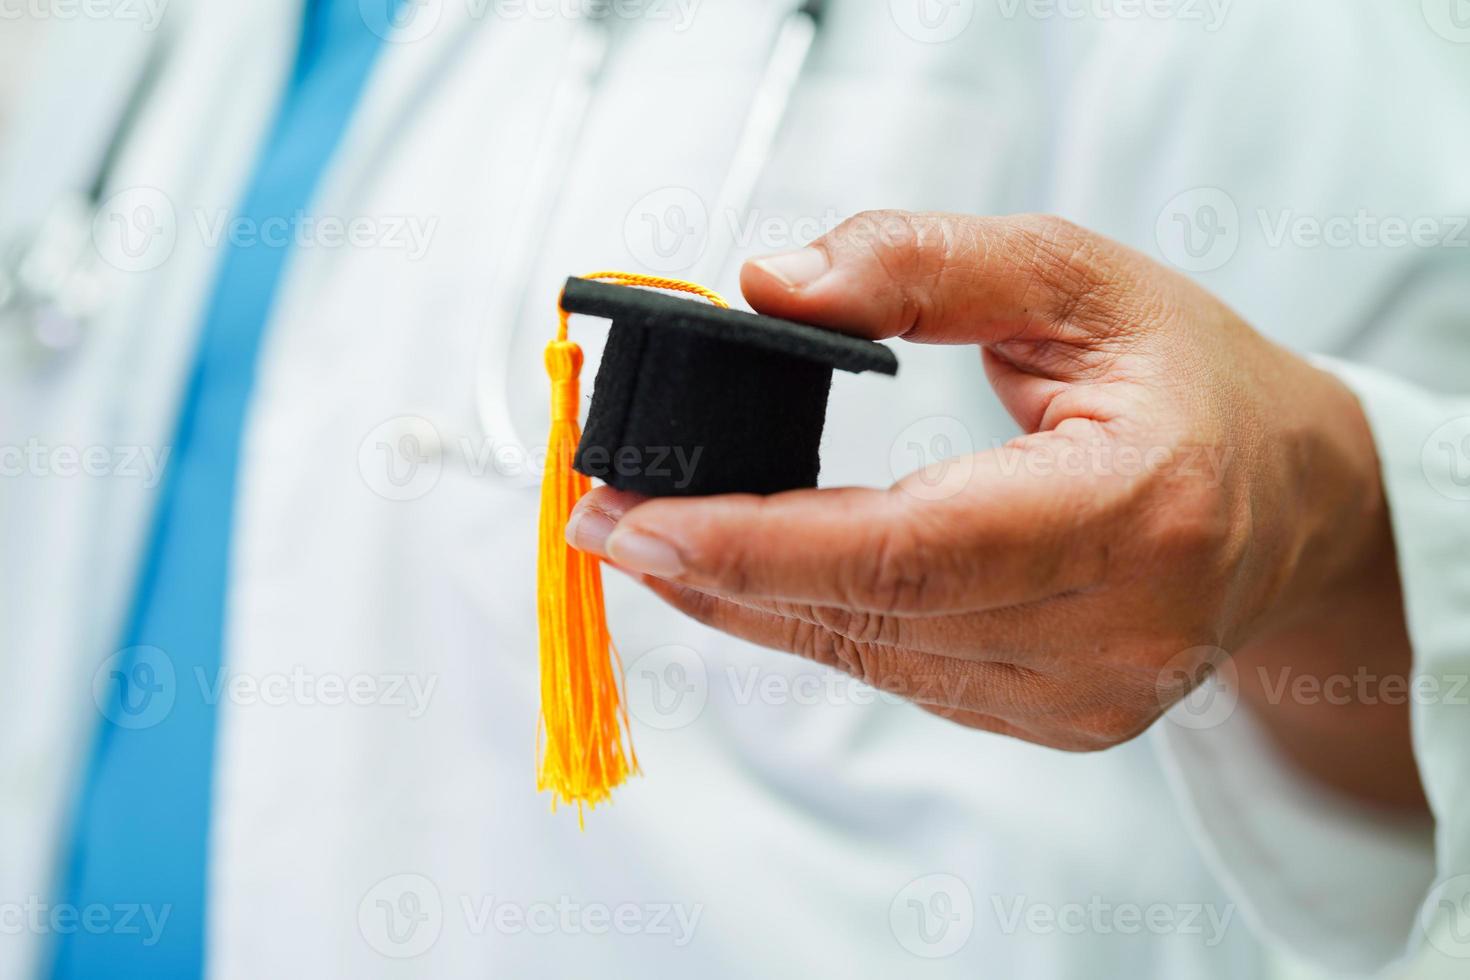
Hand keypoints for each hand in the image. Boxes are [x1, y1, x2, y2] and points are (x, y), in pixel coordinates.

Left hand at [568, 212, 1416, 801]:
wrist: (1293, 503)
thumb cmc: (1194, 381)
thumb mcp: (1075, 276)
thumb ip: (924, 264)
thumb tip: (775, 285)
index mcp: (1138, 507)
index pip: (909, 550)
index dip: (754, 542)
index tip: (632, 518)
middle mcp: (1118, 627)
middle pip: (870, 615)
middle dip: (716, 571)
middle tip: (604, 524)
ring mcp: (1089, 692)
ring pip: (872, 657)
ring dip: (749, 599)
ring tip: (655, 540)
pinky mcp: (1061, 718)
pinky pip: (902, 674)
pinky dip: (818, 621)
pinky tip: (757, 578)